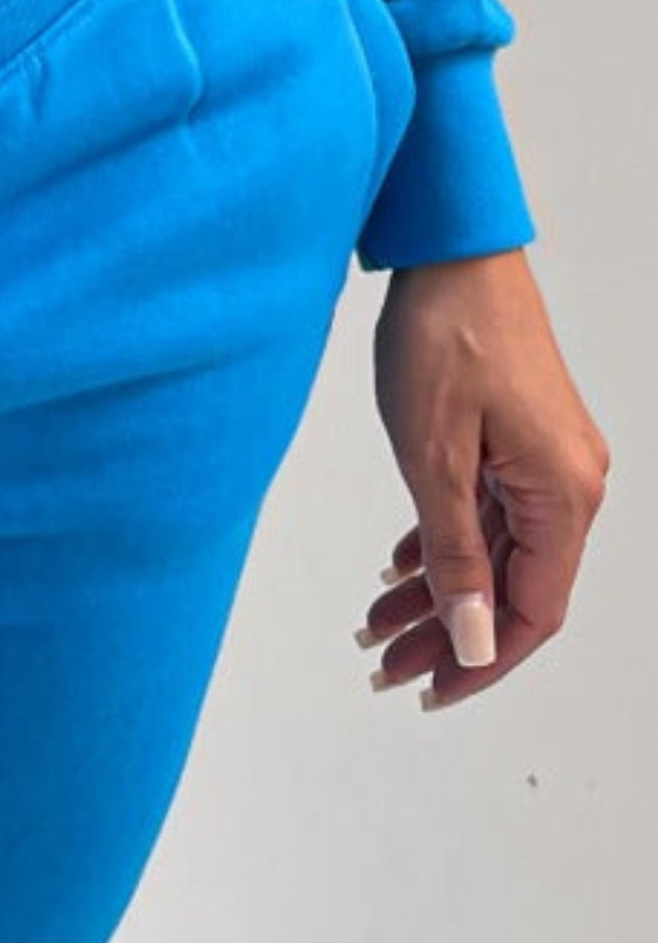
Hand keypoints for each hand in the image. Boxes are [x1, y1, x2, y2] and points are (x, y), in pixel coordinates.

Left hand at [358, 246, 610, 709]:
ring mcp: (546, 460)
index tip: (426, 691)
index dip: (481, 661)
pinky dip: (445, 545)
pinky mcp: (520, 439)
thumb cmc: (444, 336)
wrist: (450, 251)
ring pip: (494, 553)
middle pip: (512, 588)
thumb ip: (457, 556)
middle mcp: (569, 484)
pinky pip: (487, 513)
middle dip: (447, 633)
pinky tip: (400, 570)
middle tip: (382, 667)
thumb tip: (475, 640)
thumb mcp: (435, 457)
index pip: (533, 612)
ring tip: (374, 627)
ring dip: (438, 593)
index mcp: (563, 495)